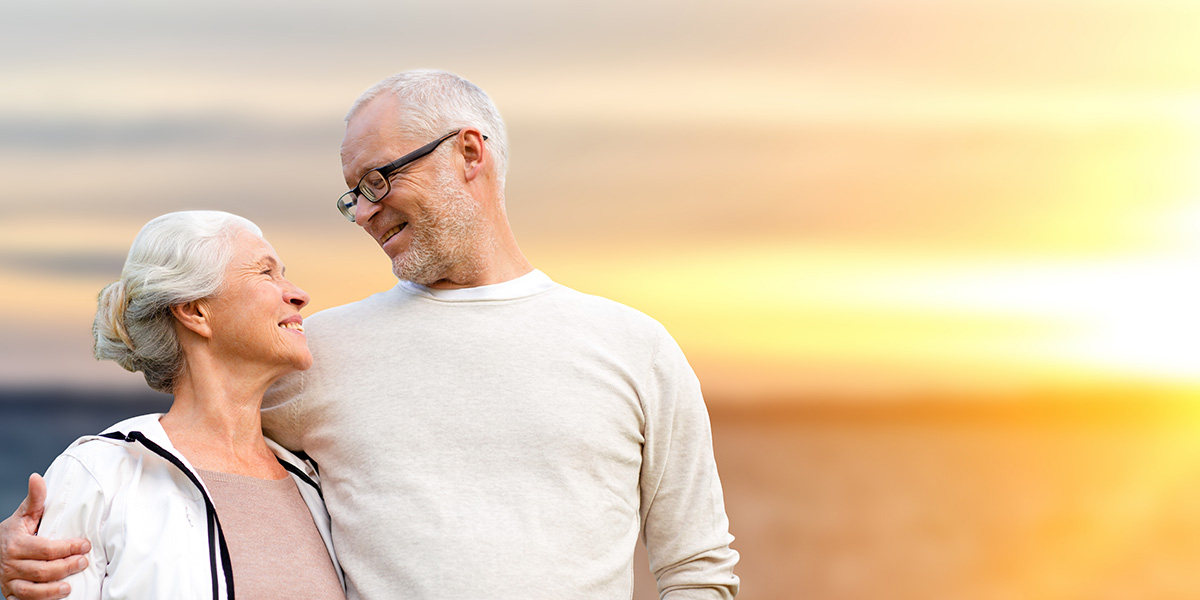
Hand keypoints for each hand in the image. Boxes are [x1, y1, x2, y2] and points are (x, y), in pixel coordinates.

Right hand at [0, 474, 89, 599]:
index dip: (67, 547)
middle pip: (41, 569)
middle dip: (65, 567)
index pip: (45, 548)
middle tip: (83, 562)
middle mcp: (11, 564)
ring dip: (51, 590)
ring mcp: (9, 580)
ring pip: (30, 589)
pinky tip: (55, 598)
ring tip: (70, 587)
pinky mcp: (10, 593)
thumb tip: (36, 477)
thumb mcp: (23, 516)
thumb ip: (34, 500)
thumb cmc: (13, 532)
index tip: (85, 545)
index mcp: (16, 543)